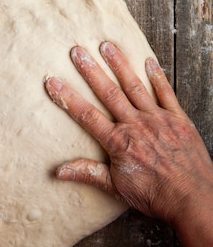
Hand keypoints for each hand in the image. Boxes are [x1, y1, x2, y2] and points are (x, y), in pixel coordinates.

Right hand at [45, 42, 212, 224]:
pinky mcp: (178, 119)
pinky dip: (158, 76)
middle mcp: (136, 125)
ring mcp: (158, 119)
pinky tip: (150, 61)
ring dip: (120, 65)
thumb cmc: (156, 196)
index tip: (52, 81)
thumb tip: (58, 171)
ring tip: (107, 45)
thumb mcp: (117, 188)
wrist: (194, 200)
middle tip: (78, 51)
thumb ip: (88, 173)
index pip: (86, 115)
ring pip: (135, 86)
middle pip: (108, 93)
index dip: (67, 97)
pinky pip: (167, 93)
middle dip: (91, 71)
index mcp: (119, 142)